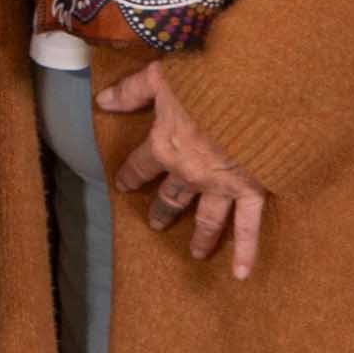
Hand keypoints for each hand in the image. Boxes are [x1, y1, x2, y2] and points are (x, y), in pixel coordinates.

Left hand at [96, 59, 266, 277]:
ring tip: (194, 253)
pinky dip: (246, 251)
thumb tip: (102, 100)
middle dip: (162, 209)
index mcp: (165, 146)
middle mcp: (189, 172)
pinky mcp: (251, 191)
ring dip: (199, 236)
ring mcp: (220, 186)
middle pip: (172, 196)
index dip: (131, 175)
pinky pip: (248, 227)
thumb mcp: (161, 77)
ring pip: (207, 217)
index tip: (123, 185)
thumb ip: (131, 91)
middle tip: (155, 225)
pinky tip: (241, 274)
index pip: (141, 165)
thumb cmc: (206, 81)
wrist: (252, 95)